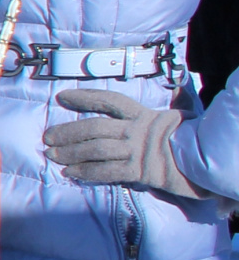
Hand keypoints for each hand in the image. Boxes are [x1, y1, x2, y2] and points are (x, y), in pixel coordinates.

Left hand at [42, 88, 205, 200]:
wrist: (212, 160)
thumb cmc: (194, 138)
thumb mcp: (180, 117)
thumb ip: (173, 103)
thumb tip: (179, 87)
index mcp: (144, 115)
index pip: (110, 101)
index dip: (85, 97)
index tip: (62, 97)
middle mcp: (137, 130)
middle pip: (95, 127)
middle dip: (69, 132)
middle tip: (48, 138)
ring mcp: (137, 151)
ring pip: (97, 149)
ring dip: (72, 153)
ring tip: (53, 155)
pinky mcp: (140, 172)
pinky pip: (108, 171)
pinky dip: (87, 172)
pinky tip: (70, 172)